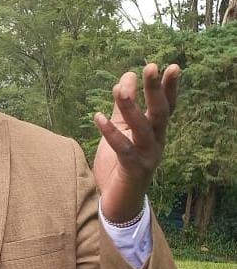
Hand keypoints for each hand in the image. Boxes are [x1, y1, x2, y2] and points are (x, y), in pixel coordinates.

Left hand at [93, 63, 179, 221]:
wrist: (117, 201)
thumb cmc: (119, 163)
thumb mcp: (121, 129)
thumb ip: (122, 106)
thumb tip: (125, 78)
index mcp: (155, 132)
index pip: (165, 106)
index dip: (168, 87)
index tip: (170, 66)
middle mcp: (156, 142)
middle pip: (159, 113)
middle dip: (155, 90)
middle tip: (152, 67)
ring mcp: (147, 157)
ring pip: (142, 129)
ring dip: (131, 108)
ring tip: (120, 89)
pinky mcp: (133, 170)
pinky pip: (123, 149)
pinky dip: (111, 133)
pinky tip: (98, 117)